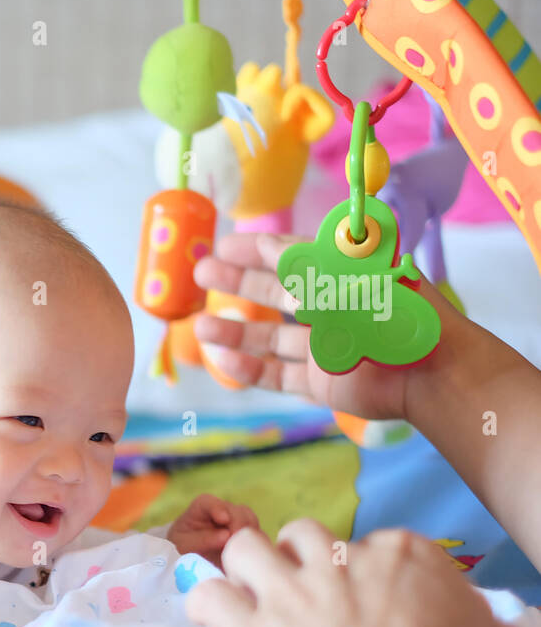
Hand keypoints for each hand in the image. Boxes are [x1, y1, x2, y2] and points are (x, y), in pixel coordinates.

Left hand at [167, 493, 259, 567]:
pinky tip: (251, 558)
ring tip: (242, 553)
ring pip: (252, 523)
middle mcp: (224, 511)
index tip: (223, 519)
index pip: (210, 502)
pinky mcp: (247, 537)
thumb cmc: (182, 547)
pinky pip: (259, 538)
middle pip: (239, 511)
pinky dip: (257, 546)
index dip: (218, 508)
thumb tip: (226, 536)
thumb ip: (202, 539)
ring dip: (250, 536)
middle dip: (239, 525)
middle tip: (236, 543)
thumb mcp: (185, 544)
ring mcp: (238, 523)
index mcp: (202, 507)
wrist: (188, 559)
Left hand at [185, 518, 529, 626]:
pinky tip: (212, 617)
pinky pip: (208, 596)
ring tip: (251, 591)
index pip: (382, 546)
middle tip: (305, 592)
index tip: (377, 606)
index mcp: (404, 555)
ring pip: (246, 546)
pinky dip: (205, 604)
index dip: (373, 575)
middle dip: (299, 555)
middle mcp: (339, 560)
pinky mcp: (253, 626)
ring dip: (244, 564)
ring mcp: (290, 589)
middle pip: (305, 534)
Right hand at [192, 232, 463, 420]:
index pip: (294, 257)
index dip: (259, 249)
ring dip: (234, 329)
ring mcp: (323, 349)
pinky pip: (277, 376)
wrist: (427, 371)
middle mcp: (330, 310)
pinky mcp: (320, 383)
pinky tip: (221, 359)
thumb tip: (272, 244)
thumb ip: (311, 260)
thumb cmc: (395, 313)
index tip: (227, 242)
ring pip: (268, 337)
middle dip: (237, 281)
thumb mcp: (350, 274)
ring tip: (198, 323)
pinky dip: (248, 370)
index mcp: (342, 278)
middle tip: (202, 271)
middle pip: (275, 293)